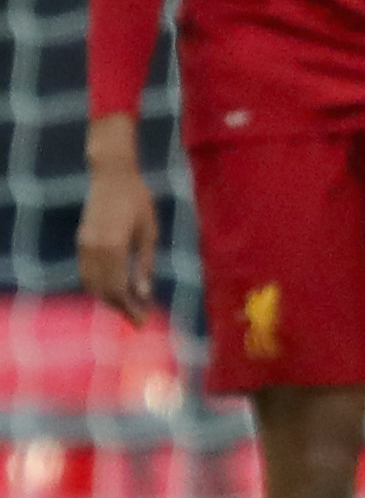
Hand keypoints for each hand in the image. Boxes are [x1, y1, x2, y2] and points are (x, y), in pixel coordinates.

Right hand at [76, 134, 157, 323]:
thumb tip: (144, 293)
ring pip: (92, 283)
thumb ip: (145, 264)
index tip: (144, 321)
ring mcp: (84, 245)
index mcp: (114, 247)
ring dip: (109, 298)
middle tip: (139, 319)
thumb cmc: (138, 202)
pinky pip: (87, 272)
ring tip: (130, 307)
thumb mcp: (149, 233)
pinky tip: (115, 290)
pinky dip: (100, 286)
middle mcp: (94, 249)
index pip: (119, 288)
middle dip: (121, 308)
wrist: (112, 177)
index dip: (130, 307)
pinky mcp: (81, 241)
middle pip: (104, 289)